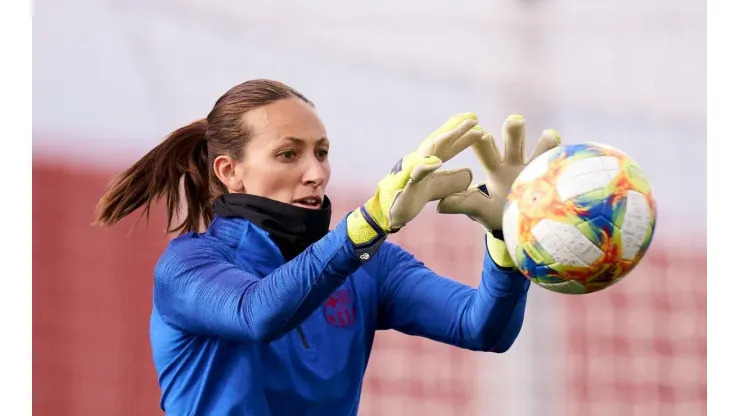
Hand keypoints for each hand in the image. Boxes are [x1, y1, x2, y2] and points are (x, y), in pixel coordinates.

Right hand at [346, 113, 483, 260]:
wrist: (387, 214)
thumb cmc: (409, 199)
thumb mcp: (436, 190)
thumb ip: (451, 180)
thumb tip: (470, 172)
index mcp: (427, 163)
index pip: (447, 146)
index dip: (462, 135)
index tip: (477, 122)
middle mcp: (419, 161)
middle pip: (439, 142)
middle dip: (456, 129)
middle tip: (474, 117)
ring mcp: (411, 172)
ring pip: (429, 152)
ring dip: (445, 139)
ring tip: (461, 129)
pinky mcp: (405, 186)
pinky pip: (415, 175)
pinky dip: (425, 167)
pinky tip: (436, 161)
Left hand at [436, 114, 560, 265]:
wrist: (525, 230)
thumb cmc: (501, 216)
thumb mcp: (481, 211)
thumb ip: (464, 204)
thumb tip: (439, 206)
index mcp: (496, 167)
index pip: (486, 149)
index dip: (484, 142)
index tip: (482, 135)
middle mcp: (517, 162)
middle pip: (515, 139)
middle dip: (514, 129)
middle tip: (514, 121)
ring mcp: (539, 168)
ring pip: (543, 147)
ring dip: (546, 141)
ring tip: (549, 136)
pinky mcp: (557, 175)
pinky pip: (565, 164)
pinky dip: (568, 160)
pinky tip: (573, 159)